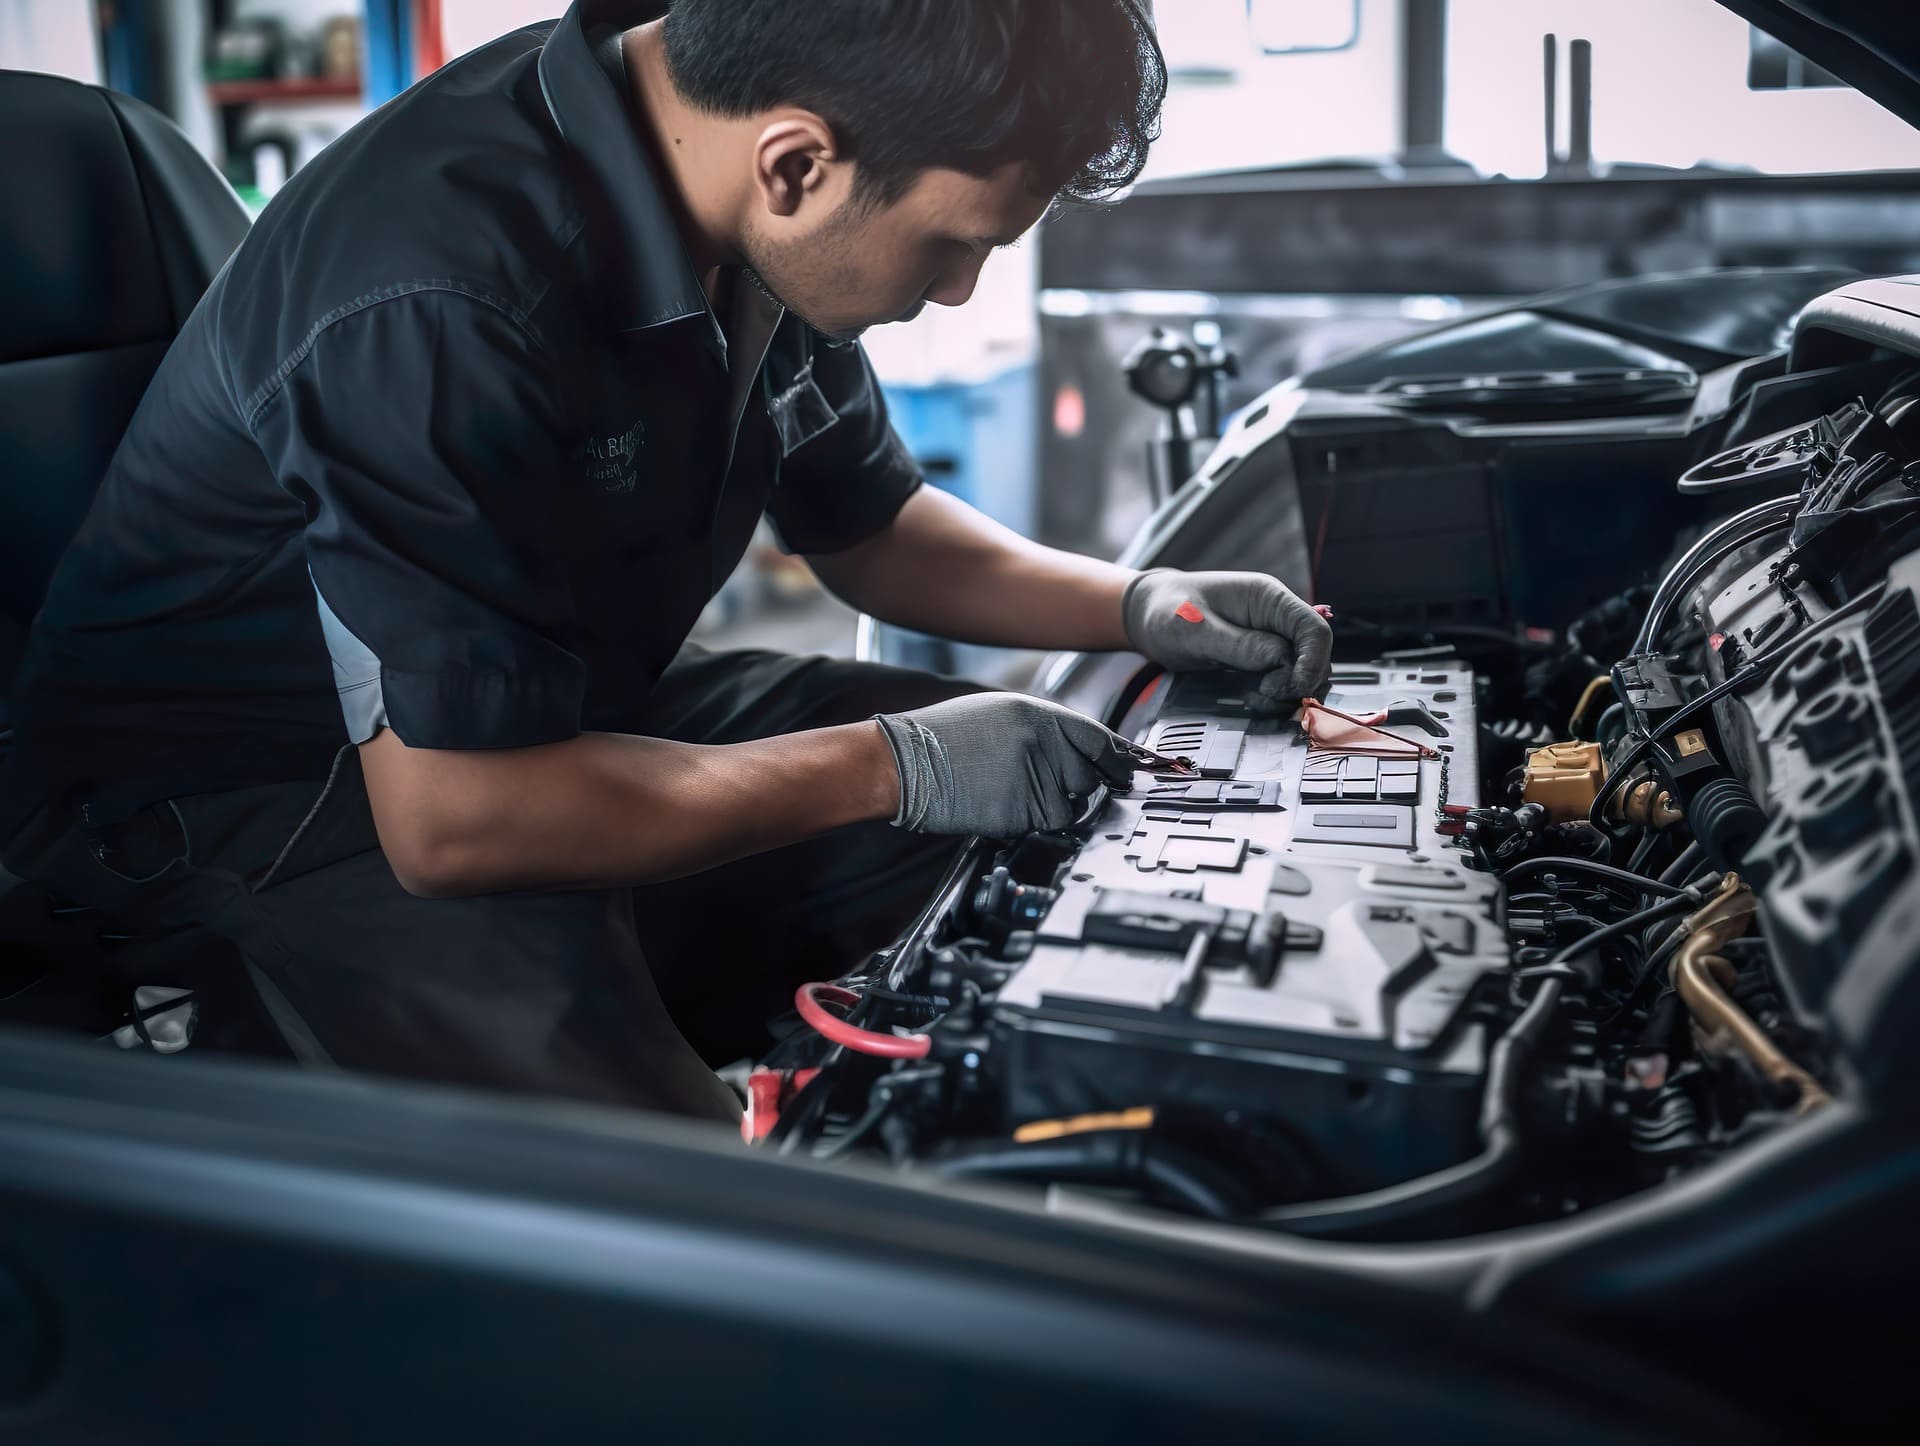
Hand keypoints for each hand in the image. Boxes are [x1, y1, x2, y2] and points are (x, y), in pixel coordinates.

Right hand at [874, 693, 1134, 836]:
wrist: (903, 762)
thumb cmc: (942, 739)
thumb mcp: (997, 714)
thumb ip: (1042, 728)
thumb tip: (1079, 748)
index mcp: (1039, 714)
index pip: (1100, 739)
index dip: (1118, 760)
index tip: (1130, 772)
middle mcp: (1044, 742)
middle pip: (1090, 776)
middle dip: (1076, 787)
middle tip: (1048, 788)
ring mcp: (1034, 776)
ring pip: (1071, 805)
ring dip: (1052, 807)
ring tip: (1013, 795)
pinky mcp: (1021, 809)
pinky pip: (1045, 825)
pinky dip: (1031, 824)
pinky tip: (1002, 808)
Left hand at [1122, 569, 1332, 707]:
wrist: (1148, 616)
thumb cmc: (1166, 613)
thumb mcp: (1195, 630)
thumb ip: (1238, 645)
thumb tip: (1279, 659)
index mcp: (1268, 598)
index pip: (1315, 629)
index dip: (1313, 662)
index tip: (1294, 688)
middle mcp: (1276, 617)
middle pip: (1316, 654)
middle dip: (1299, 682)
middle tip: (1264, 696)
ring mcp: (1270, 637)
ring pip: (1303, 671)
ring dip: (1288, 693)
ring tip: (1255, 699)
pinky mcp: (1260, 657)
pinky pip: (1283, 679)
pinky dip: (1276, 696)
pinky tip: (1251, 698)